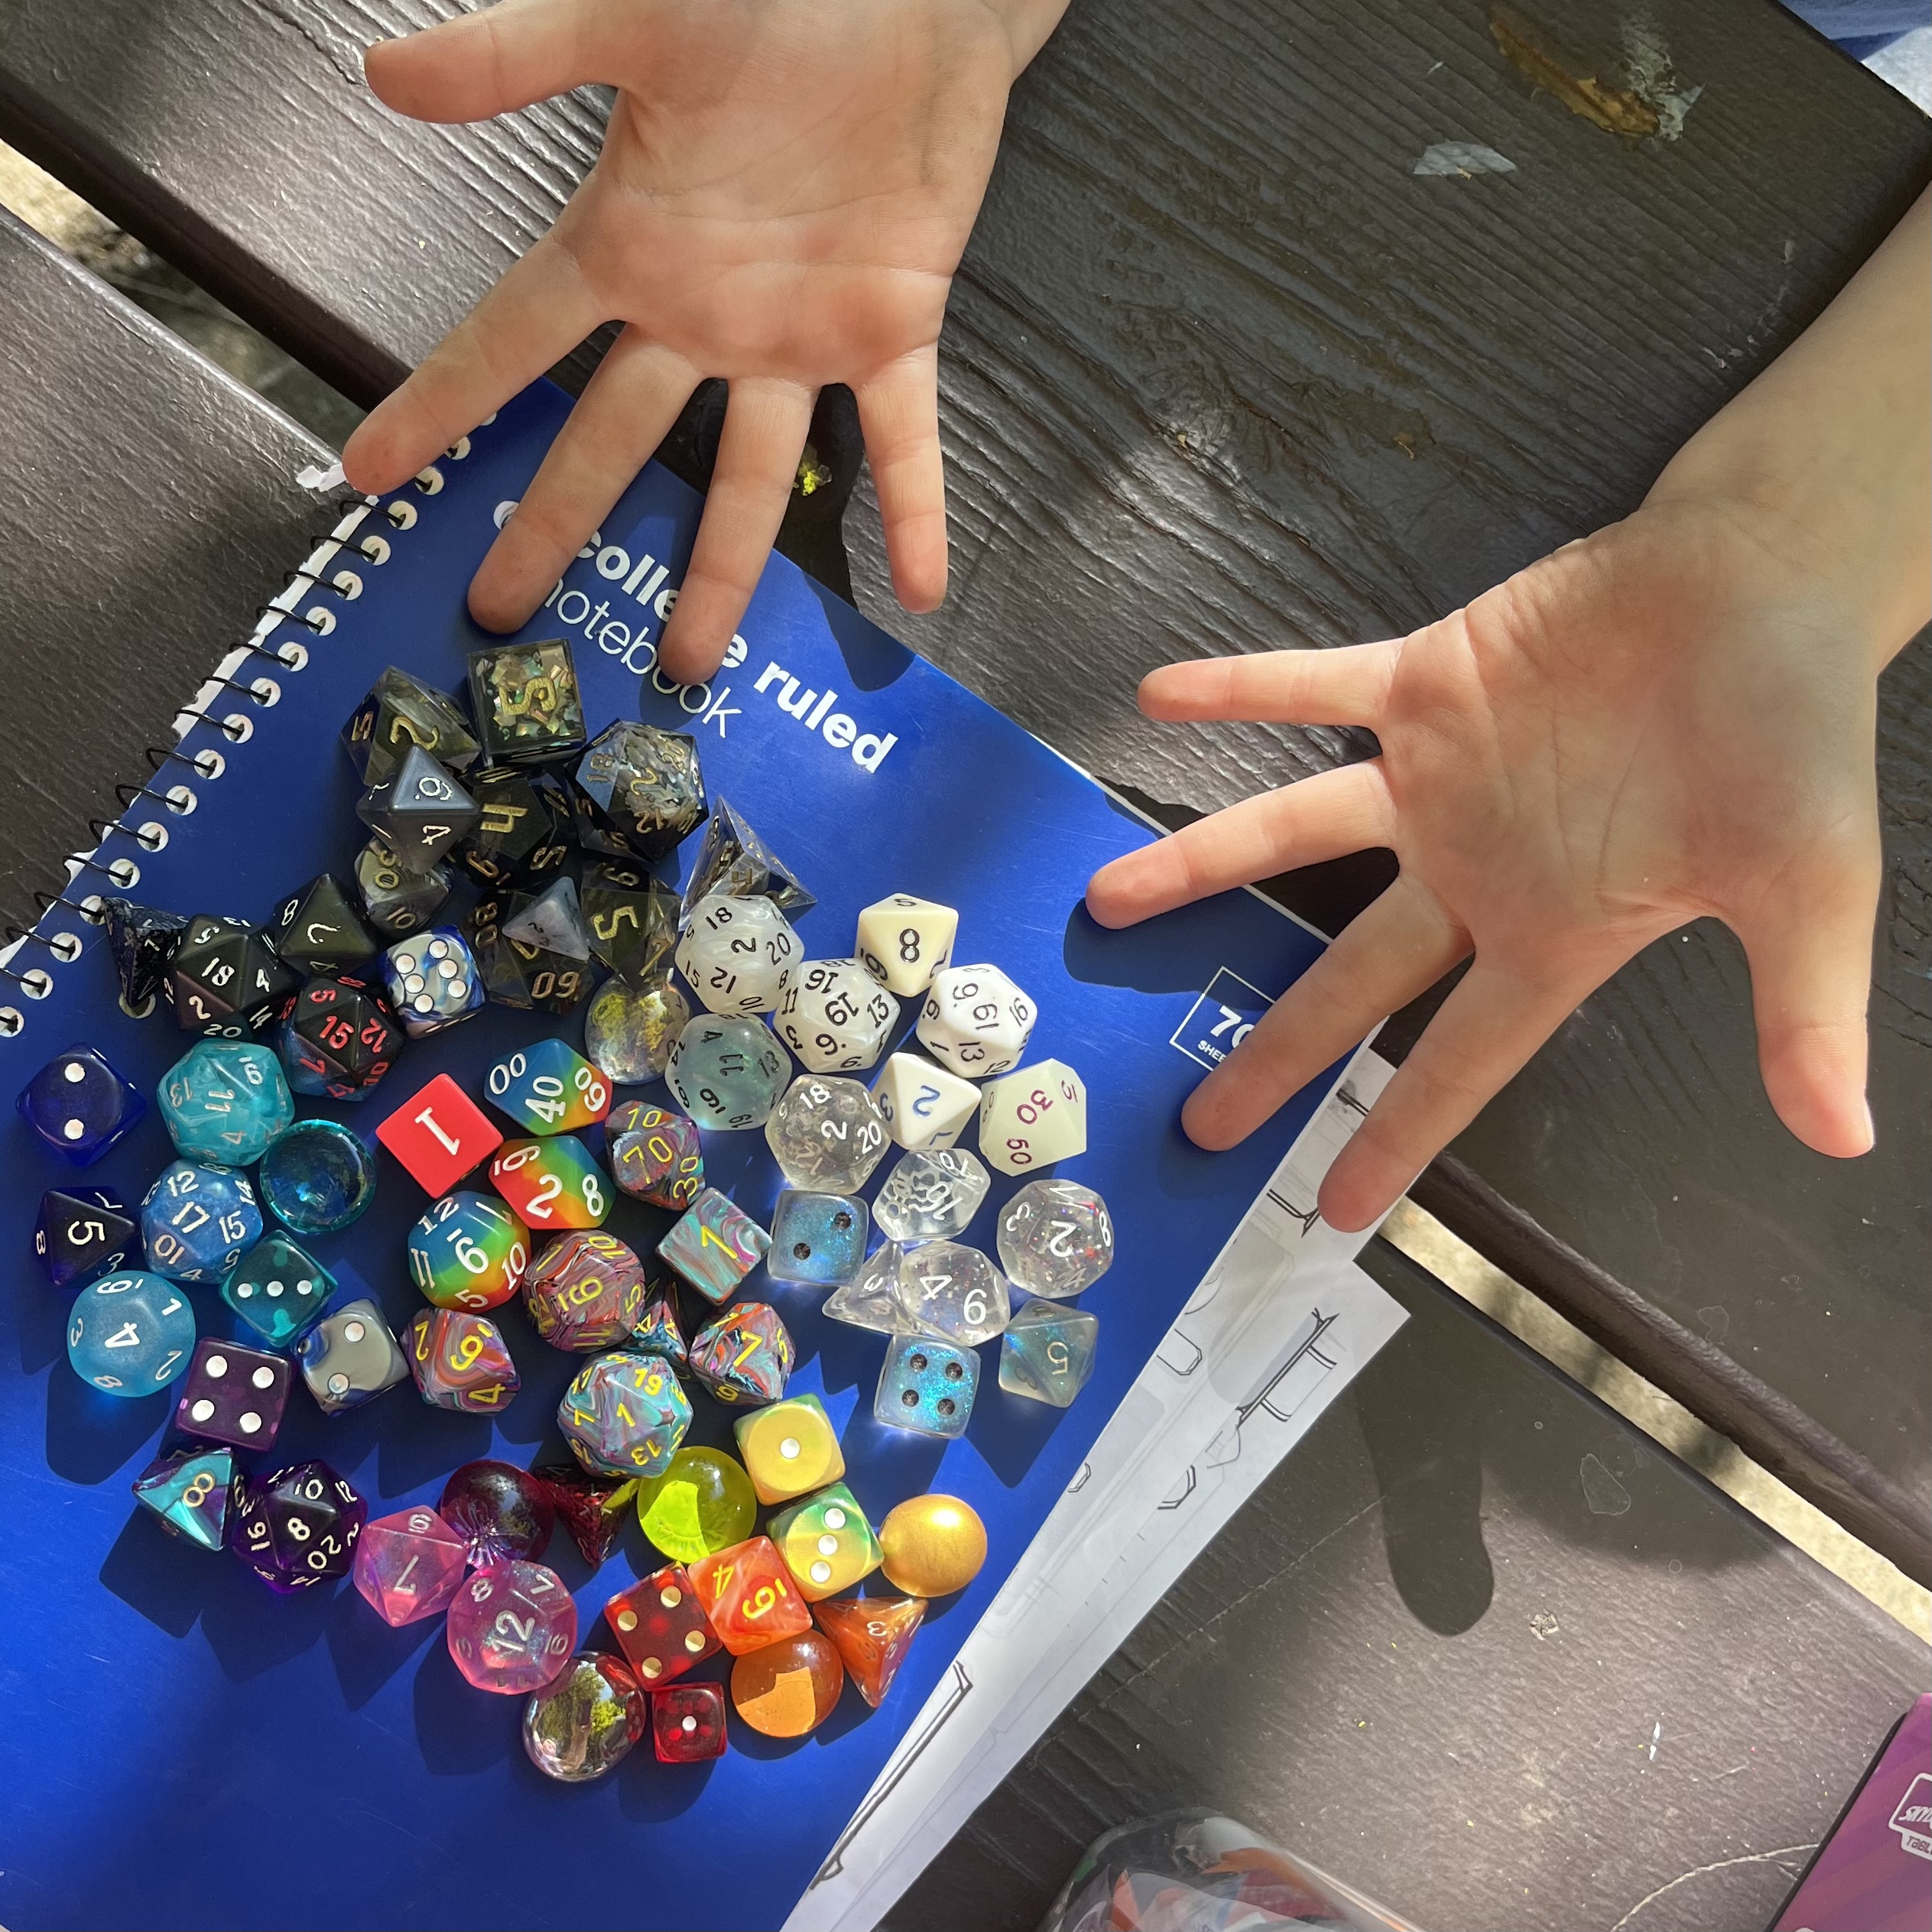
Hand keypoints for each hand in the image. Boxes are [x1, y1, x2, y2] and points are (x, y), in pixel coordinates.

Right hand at [342, 0, 1062, 681]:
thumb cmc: (768, 6)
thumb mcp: (636, 24)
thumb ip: (519, 57)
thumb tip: (384, 77)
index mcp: (626, 248)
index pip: (510, 344)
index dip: (439, 407)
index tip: (368, 475)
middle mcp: (697, 317)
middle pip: (613, 443)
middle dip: (557, 527)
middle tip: (502, 615)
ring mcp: (791, 339)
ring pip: (749, 478)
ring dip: (723, 573)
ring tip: (689, 663)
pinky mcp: (889, 332)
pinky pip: (902, 442)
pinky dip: (913, 511)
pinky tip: (918, 589)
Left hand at [1087, 191, 1927, 1234]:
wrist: (1770, 584)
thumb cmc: (1793, 737)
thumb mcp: (1809, 887)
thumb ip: (1801, 1008)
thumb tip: (1842, 1136)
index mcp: (1553, 932)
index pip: (1460, 1057)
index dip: (1397, 1134)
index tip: (1328, 1208)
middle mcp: (1473, 868)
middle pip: (1349, 976)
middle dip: (1275, 1046)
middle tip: (1193, 1121)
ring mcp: (1436, 776)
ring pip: (1294, 831)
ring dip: (1203, 860)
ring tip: (1108, 900)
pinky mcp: (1425, 679)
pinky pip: (1314, 688)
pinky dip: (1243, 688)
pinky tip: (1158, 693)